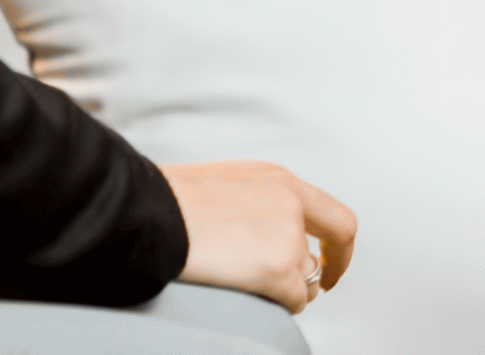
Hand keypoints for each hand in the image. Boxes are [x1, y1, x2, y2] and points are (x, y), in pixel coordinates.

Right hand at [160, 160, 356, 312]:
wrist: (146, 212)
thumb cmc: (165, 202)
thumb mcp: (223, 184)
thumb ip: (254, 202)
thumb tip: (259, 233)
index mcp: (279, 179)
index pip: (333, 213)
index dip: (338, 243)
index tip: (328, 260)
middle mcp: (292, 204)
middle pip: (332, 245)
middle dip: (328, 270)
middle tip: (318, 288)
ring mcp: (288, 237)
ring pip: (307, 278)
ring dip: (289, 289)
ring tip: (254, 290)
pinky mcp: (277, 270)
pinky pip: (293, 301)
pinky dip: (279, 306)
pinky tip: (252, 300)